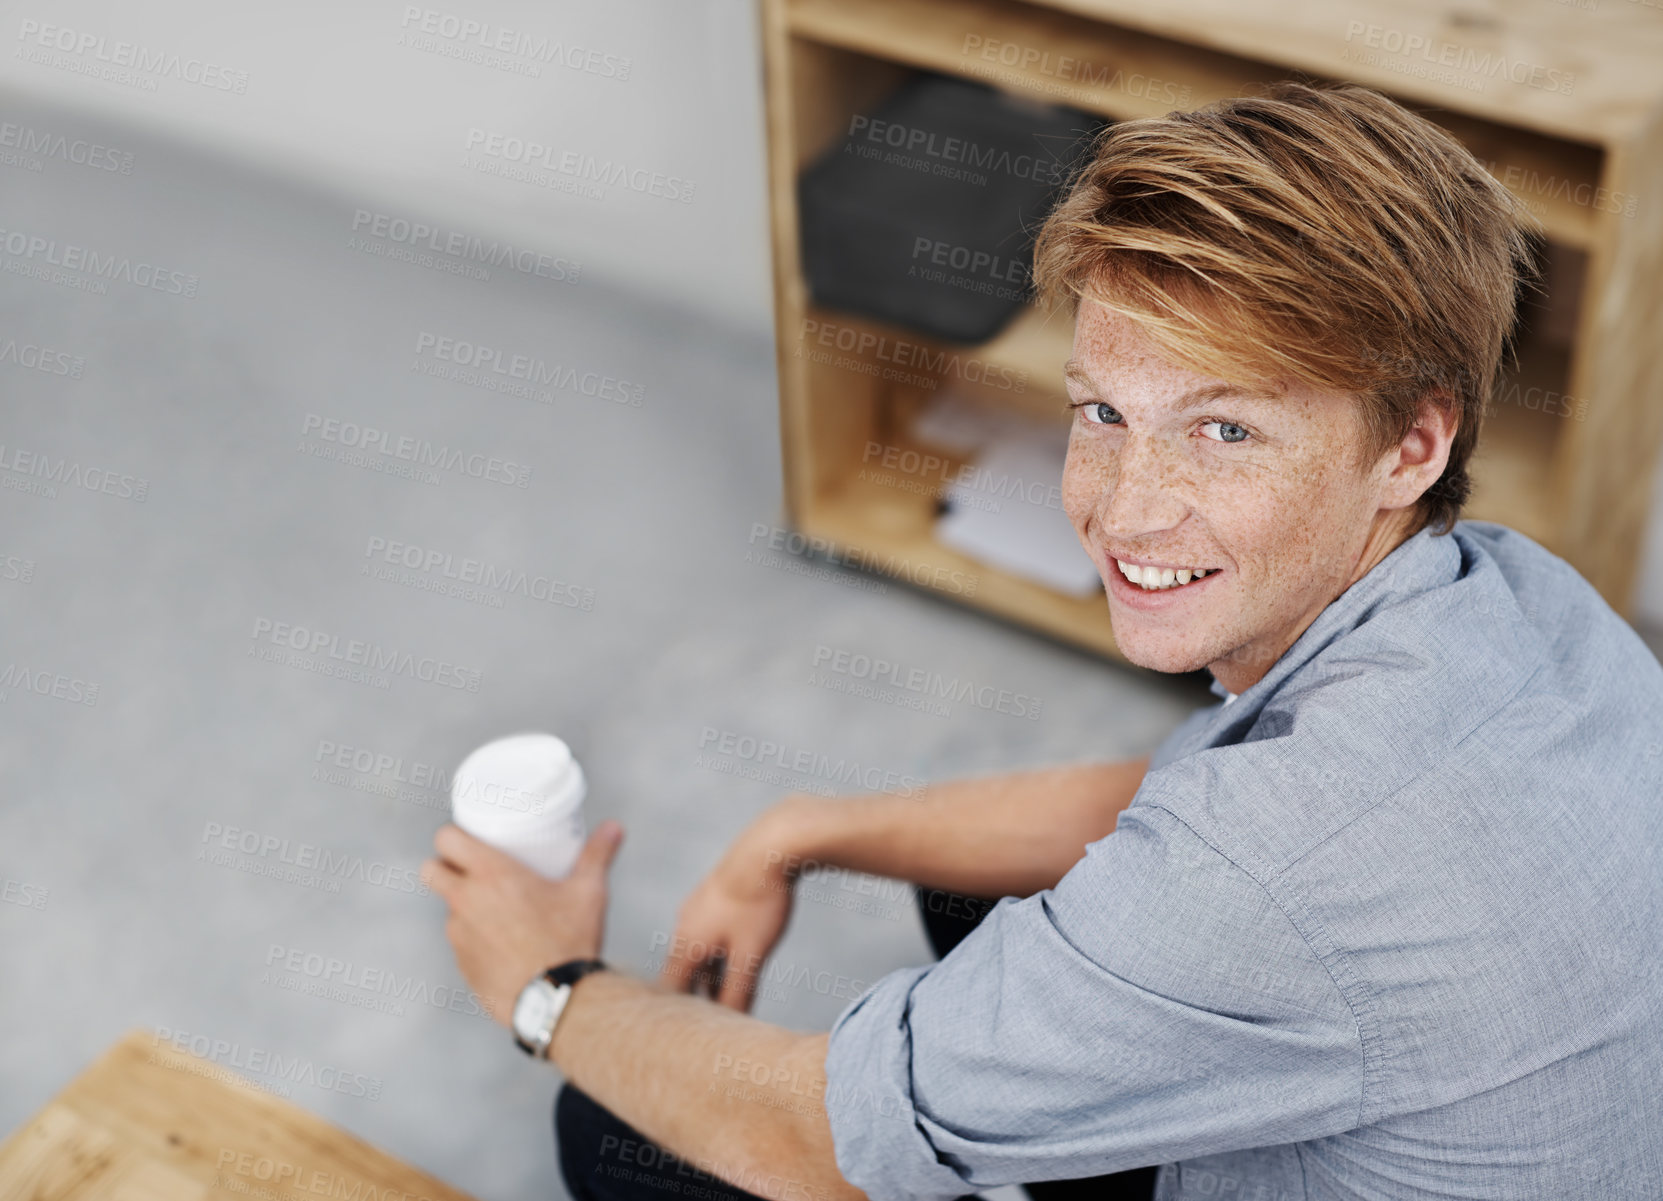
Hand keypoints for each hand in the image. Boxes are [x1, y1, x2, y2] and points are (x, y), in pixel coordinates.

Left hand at [422, 820, 623, 1028]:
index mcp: (492, 875)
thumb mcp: (588, 892)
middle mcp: (467, 901)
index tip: (469, 840)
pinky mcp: (463, 965)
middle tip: (472, 870)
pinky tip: (502, 944)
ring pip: (448, 909)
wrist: (558, 1000)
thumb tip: (615, 827)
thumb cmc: (570, 941)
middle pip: (430, 871)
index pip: (446, 840)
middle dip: (444, 867)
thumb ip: (598, 855)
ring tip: (496, 911)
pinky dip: (475, 939)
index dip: (453, 837)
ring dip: (463, 906)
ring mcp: (460, 936)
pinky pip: (461, 943)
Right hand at [660, 804, 803, 1011]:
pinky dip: (720, 954)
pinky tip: (740, 961)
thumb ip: (737, 993)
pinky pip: (711, 934)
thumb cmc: (760, 902)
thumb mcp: (750, 955)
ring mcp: (699, 907)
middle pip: (683, 973)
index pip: (669, 992)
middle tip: (706, 1026)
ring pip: (699, 953)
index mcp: (684, 943)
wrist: (771, 844)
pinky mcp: (718, 895)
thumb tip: (731, 1029)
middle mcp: (684, 924)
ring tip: (728, 999)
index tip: (678, 1039)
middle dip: (696, 999)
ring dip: (711, 977)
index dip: (674, 1018)